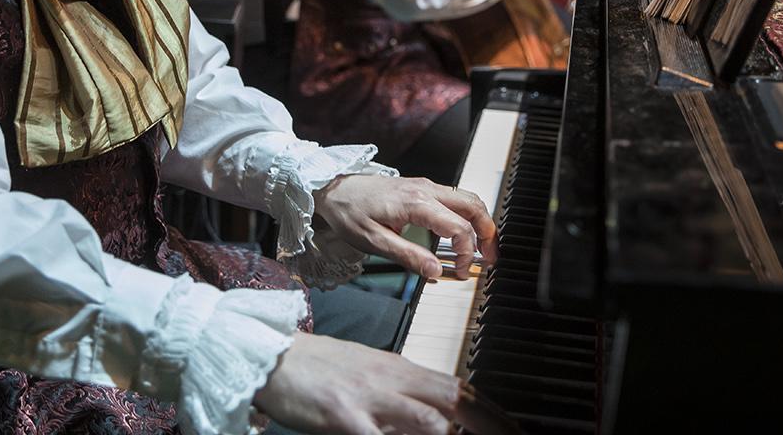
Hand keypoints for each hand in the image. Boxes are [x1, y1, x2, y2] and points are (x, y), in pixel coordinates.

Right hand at [255, 333, 519, 434]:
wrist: (269, 355)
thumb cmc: (317, 368)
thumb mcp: (367, 373)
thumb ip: (400, 392)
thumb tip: (436, 415)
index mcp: (399, 368)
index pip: (459, 387)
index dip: (492, 412)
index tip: (513, 429)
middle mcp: (391, 379)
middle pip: (456, 400)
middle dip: (489, 425)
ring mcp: (369, 399)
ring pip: (429, 422)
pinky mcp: (343, 418)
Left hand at [312, 174, 495, 279]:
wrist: (333, 188)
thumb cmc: (350, 212)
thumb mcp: (374, 242)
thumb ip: (409, 256)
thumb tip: (437, 272)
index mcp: (416, 203)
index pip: (459, 227)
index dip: (466, 253)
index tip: (459, 271)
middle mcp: (426, 190)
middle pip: (473, 206)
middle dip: (488, 233)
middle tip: (490, 258)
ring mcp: (425, 186)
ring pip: (467, 199)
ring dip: (480, 222)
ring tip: (481, 248)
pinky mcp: (421, 187)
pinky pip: (454, 198)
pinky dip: (466, 215)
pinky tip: (461, 234)